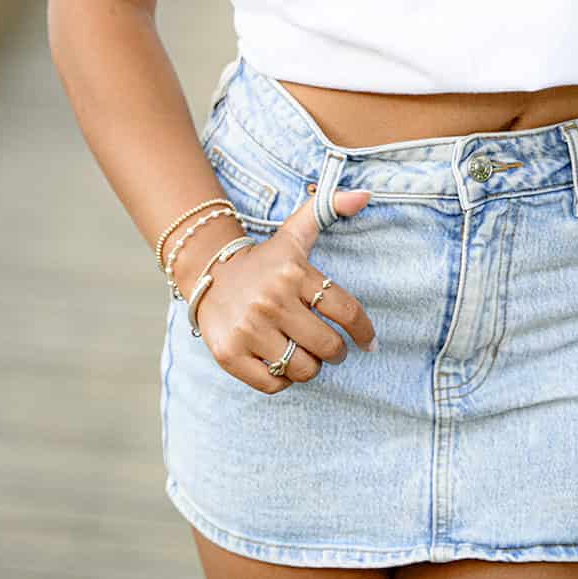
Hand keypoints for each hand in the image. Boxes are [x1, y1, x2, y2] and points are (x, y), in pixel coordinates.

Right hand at [194, 187, 377, 393]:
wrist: (208, 273)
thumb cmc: (264, 260)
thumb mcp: (294, 232)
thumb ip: (329, 208)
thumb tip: (365, 195)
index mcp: (293, 272)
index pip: (345, 310)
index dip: (364, 331)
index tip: (369, 343)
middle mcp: (272, 300)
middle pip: (327, 346)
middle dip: (335, 351)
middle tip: (330, 348)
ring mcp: (249, 328)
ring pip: (302, 368)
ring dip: (309, 366)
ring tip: (302, 353)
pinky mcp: (229, 353)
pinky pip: (274, 383)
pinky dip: (282, 379)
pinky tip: (278, 362)